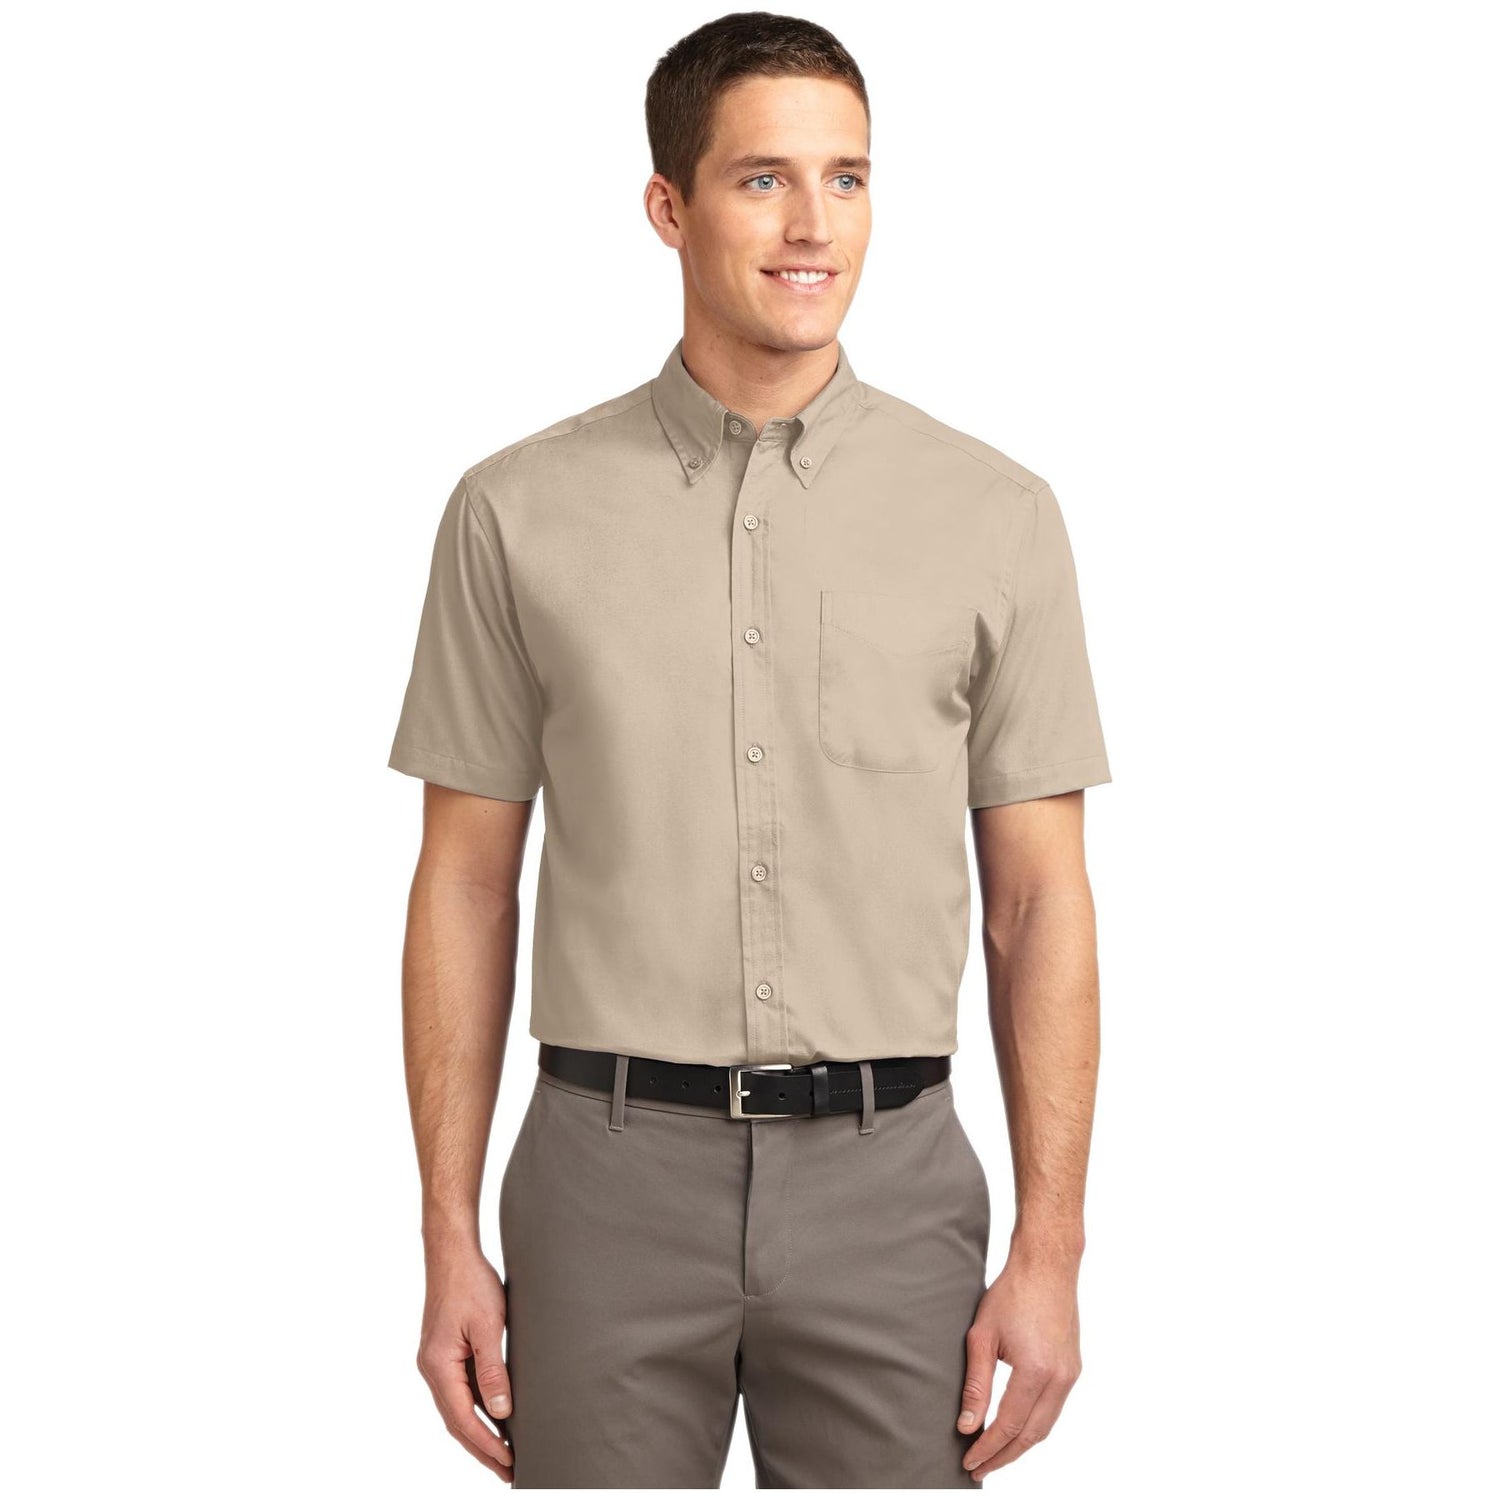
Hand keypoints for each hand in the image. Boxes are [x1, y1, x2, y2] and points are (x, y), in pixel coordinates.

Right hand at [416, 1248, 514, 1481]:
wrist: (452, 1252)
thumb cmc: (471, 1283)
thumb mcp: (487, 1326)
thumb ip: (493, 1369)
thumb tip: (501, 1413)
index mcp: (438, 1366)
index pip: (464, 1419)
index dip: (487, 1444)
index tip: (509, 1462)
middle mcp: (432, 1369)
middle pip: (457, 1422)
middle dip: (482, 1449)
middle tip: (509, 1472)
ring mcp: (436, 1362)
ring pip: (458, 1409)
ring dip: (480, 1432)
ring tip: (505, 1454)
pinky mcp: (444, 1353)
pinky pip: (460, 1391)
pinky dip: (477, 1410)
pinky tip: (495, 1417)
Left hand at [955, 1251, 1082, 1480]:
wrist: (1047, 1266)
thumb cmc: (1011, 1294)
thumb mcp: (982, 1336)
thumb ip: (976, 1385)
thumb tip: (967, 1426)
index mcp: (1036, 1371)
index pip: (1008, 1425)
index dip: (987, 1448)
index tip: (968, 1462)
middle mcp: (1060, 1379)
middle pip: (1031, 1435)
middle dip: (1004, 1456)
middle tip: (979, 1469)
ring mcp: (1071, 1375)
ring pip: (1045, 1426)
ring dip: (1020, 1444)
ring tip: (994, 1454)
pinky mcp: (1073, 1368)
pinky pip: (1053, 1408)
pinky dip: (1033, 1425)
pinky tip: (1014, 1428)